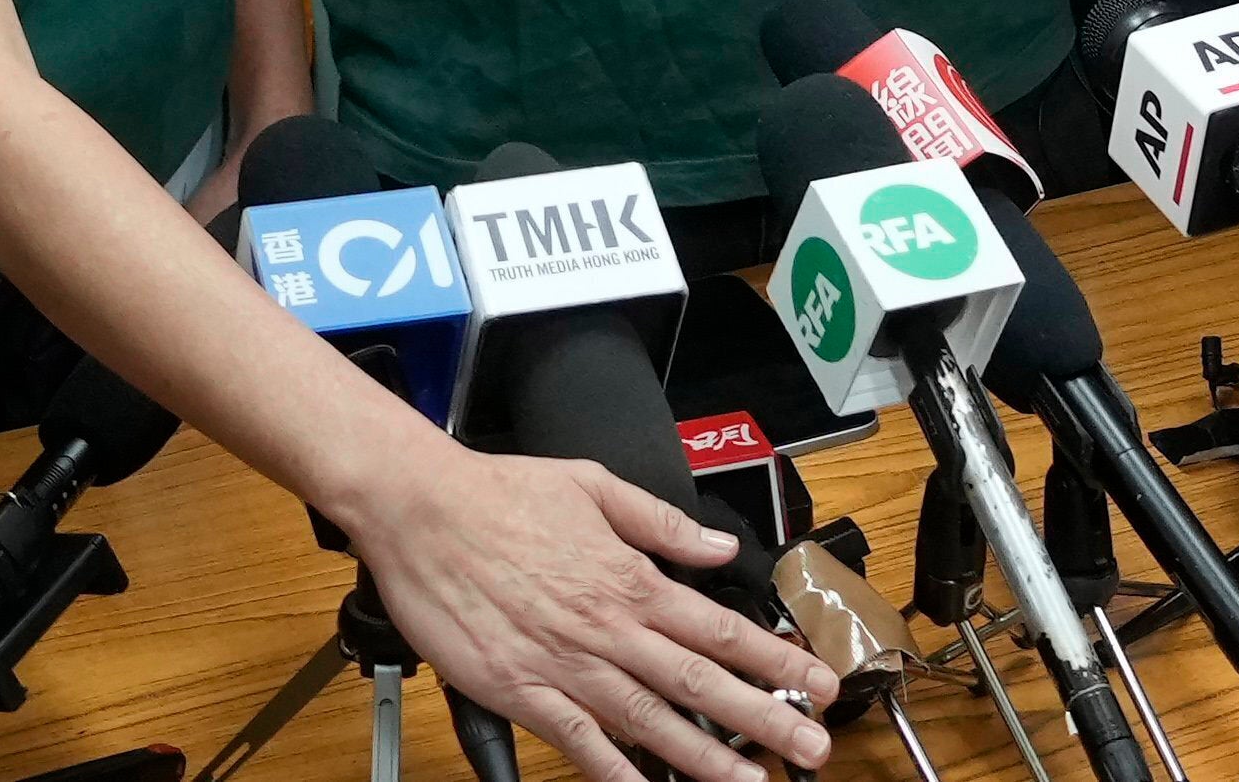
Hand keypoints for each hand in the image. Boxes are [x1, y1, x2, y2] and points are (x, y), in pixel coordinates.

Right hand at [345, 447, 835, 781]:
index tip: (816, 681)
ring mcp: (566, 666)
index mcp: (630, 578)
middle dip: (763, 718)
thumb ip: (662, 522)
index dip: (773, 659)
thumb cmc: (501, 493)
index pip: (719, 627)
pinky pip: (579, 742)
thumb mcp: (595, 486)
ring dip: (706, 758)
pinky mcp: (522, 692)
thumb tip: (717, 543)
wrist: (421, 510)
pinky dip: (616, 772)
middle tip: (811, 746)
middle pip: (700, 682)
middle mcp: (608, 628)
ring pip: (651, 721)